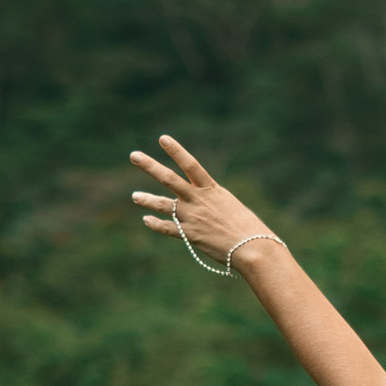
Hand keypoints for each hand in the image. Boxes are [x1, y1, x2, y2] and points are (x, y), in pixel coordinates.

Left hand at [128, 132, 279, 271]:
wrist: (252, 247)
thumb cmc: (248, 226)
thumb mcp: (230, 205)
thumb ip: (211, 201)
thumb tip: (201, 202)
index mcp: (211, 189)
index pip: (190, 164)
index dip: (176, 150)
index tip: (162, 138)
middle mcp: (198, 200)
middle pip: (169, 179)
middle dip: (150, 166)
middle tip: (134, 156)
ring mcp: (192, 217)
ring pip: (163, 205)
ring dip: (147, 200)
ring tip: (135, 196)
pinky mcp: (190, 235)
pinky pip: (167, 228)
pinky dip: (155, 224)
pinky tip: (146, 220)